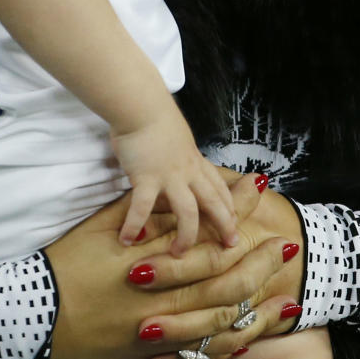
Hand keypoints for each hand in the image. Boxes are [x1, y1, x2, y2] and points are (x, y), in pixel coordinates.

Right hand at [47, 173, 290, 358]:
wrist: (33, 314)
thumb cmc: (65, 264)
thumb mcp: (102, 230)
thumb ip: (144, 218)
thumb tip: (180, 201)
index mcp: (151, 262)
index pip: (206, 235)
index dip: (237, 215)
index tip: (261, 197)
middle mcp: (161, 299)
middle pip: (224, 281)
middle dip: (260, 262)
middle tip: (286, 247)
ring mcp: (157, 333)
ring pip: (220, 323)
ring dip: (258, 311)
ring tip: (288, 301)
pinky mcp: (148, 358)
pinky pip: (197, 358)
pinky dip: (226, 348)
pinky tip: (248, 339)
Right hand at [113, 103, 237, 251]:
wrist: (140, 104)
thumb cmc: (152, 115)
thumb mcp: (175, 136)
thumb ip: (176, 152)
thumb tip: (173, 157)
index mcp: (194, 160)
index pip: (217, 186)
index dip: (228, 205)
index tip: (234, 221)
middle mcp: (187, 171)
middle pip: (213, 202)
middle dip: (224, 225)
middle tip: (230, 245)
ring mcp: (169, 175)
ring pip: (188, 212)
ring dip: (186, 236)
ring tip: (178, 254)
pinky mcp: (146, 177)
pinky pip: (143, 208)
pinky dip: (134, 226)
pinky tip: (126, 240)